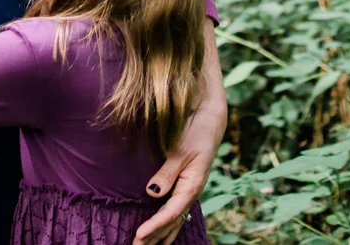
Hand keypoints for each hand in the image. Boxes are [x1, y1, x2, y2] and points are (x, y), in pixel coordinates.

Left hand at [134, 37, 227, 244]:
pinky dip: (168, 224)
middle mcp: (191, 191)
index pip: (170, 212)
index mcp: (192, 185)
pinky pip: (177, 210)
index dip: (154, 226)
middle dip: (155, 237)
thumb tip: (152, 193)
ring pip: (176, 219)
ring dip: (162, 234)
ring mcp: (190, 189)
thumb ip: (166, 173)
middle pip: (173, 221)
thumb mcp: (180, 151)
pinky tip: (162, 231)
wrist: (210, 118)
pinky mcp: (186, 184)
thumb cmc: (195, 131)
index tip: (138, 236)